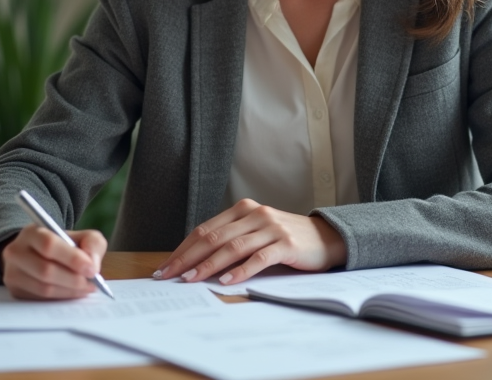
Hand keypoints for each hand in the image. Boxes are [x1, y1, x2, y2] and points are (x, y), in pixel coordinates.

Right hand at [1, 224, 106, 299]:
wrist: (40, 255)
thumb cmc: (64, 245)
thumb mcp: (82, 237)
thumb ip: (92, 243)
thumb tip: (92, 265)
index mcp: (31, 232)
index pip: (49, 245)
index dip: (72, 258)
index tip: (91, 269)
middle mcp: (16, 252)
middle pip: (45, 270)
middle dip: (73, 279)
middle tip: (92, 282)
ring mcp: (12, 273)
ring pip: (43, 288)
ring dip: (69, 291)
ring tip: (86, 288)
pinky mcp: (15, 291)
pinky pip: (40, 299)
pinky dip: (61, 298)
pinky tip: (73, 292)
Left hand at [154, 199, 346, 285]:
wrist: (327, 237)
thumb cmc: (285, 239)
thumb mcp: (256, 233)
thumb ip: (232, 240)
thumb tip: (196, 264)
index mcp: (243, 209)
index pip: (205, 230)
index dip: (183, 249)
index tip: (165, 268)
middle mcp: (255, 214)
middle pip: (213, 237)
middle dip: (187, 258)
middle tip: (168, 276)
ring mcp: (271, 228)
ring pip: (232, 247)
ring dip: (209, 265)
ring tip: (191, 279)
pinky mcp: (286, 244)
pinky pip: (259, 258)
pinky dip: (240, 270)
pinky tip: (226, 281)